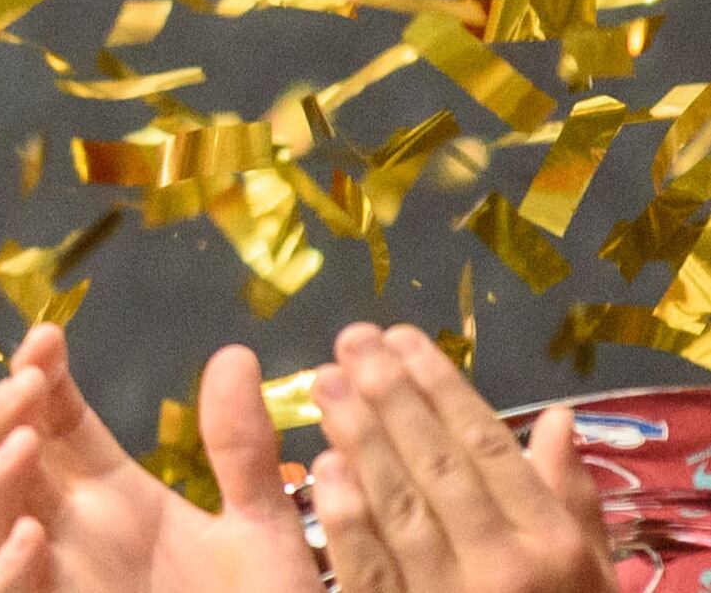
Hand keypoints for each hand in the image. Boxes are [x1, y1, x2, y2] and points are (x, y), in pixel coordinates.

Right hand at [0, 325, 316, 592]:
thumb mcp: (261, 530)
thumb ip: (242, 451)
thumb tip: (234, 353)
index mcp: (115, 496)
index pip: (53, 418)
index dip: (38, 373)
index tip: (47, 338)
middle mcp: (75, 530)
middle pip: (6, 453)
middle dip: (4, 409)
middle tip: (28, 378)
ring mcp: (60, 574)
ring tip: (28, 439)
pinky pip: (10, 591)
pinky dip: (8, 564)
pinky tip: (31, 534)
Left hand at [312, 325, 611, 592]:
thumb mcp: (588, 570)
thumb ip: (571, 496)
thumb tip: (559, 418)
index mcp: (549, 542)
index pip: (488, 447)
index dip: (441, 387)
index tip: (402, 338)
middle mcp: (503, 565)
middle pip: (436, 464)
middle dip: (389, 395)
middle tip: (349, 341)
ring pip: (398, 505)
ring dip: (358, 438)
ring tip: (323, 382)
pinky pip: (370, 569)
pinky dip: (346, 518)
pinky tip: (320, 469)